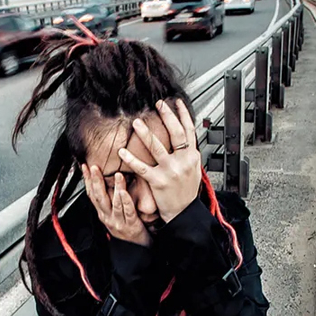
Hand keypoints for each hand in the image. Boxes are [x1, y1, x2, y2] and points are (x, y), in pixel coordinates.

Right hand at [81, 164, 151, 247]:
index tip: (85, 166)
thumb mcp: (114, 214)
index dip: (87, 180)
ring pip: (114, 203)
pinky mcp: (131, 226)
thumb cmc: (127, 228)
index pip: (91, 194)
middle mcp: (107, 217)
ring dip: (115, 187)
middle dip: (96, 181)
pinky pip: (127, 211)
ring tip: (117, 174)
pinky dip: (125, 201)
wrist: (137, 250)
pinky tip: (124, 192)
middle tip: (94, 167)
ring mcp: (118, 222)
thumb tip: (104, 183)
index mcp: (102, 214)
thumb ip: (109, 200)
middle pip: (99, 197)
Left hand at [117, 99, 202, 222]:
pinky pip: (142, 167)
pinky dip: (131, 158)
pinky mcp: (158, 181)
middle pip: (175, 133)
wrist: (184, 213)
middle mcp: (183, 161)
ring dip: (146, 133)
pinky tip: (122, 151)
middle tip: (158, 104)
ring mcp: (171, 171)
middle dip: (166, 116)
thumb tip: (185, 136)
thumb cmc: (187, 192)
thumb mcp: (193, 170)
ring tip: (137, 122)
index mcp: (192, 157)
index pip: (189, 130)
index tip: (176, 102)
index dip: (183, 114)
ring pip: (157, 147)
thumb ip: (187, 153)